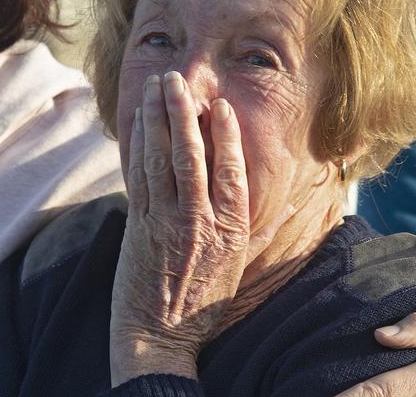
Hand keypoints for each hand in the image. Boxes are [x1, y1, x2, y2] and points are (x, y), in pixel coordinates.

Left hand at [108, 72, 252, 384]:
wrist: (160, 337)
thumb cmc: (203, 302)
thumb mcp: (239, 264)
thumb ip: (254, 226)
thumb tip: (279, 199)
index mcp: (229, 228)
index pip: (229, 169)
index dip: (224, 133)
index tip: (220, 104)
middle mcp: (197, 220)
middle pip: (189, 154)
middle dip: (183, 112)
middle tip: (178, 79)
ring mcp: (163, 221)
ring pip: (159, 158)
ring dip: (157, 118)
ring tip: (158, 87)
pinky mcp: (136, 225)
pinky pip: (137, 174)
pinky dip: (139, 143)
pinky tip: (140, 121)